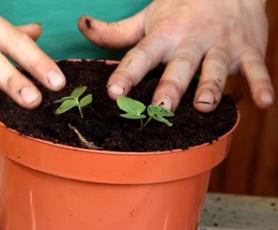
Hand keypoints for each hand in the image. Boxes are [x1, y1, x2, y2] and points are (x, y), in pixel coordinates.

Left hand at [78, 0, 274, 111]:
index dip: (127, 73)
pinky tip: (264, 102)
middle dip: (170, 86)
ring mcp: (222, 45)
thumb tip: (82, 26)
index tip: (113, 92)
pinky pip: (257, 69)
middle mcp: (192, 41)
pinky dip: (262, 84)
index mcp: (165, 35)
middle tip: (160, 107)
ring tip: (203, 106)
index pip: (141, 55)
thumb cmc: (182, 8)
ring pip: (216, 68)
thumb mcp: (148, 17)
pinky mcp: (248, 51)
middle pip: (180, 65)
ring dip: (211, 86)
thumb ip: (116, 31)